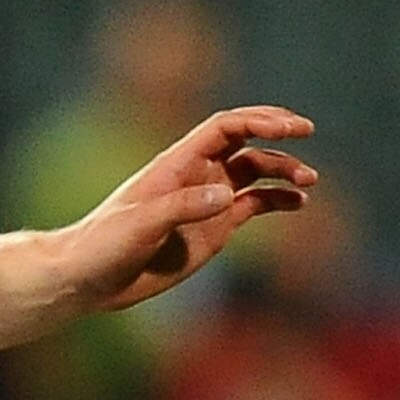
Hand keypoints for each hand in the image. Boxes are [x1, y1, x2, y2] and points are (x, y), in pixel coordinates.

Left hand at [52, 107, 316, 317]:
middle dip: (277, 135)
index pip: (224, 128)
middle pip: (245, 142)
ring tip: (309, 181)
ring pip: (255, 173)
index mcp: (177, 163)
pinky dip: (278, 200)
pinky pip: (254, 205)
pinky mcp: (214, 228)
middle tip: (306, 132)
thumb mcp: (140, 224)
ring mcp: (207, 200)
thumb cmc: (104, 244)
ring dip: (283, 171)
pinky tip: (298, 202)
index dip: (257, 120)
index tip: (288, 128)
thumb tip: (227, 195)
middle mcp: (197, 175)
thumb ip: (182, 206)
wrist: (89, 278)